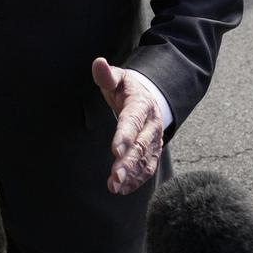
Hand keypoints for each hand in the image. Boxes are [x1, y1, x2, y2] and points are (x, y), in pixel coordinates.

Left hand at [92, 58, 163, 194]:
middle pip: (141, 145)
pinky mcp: (153, 151)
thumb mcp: (117, 77)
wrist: (150, 96)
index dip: (125, 136)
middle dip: (128, 162)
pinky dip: (137, 180)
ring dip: (132, 175)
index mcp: (141, 104)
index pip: (132, 121)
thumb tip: (98, 63)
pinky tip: (123, 189)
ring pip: (145, 159)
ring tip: (115, 186)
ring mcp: (154, 139)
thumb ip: (106, 75)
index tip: (115, 150)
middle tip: (115, 176)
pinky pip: (148, 167)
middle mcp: (151, 124)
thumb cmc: (126, 88)